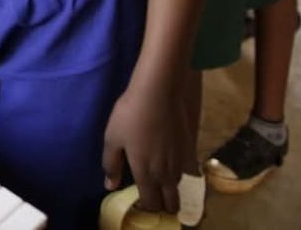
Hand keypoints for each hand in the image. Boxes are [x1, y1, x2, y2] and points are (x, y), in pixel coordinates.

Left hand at [102, 80, 187, 214]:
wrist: (159, 92)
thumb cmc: (131, 115)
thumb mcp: (112, 139)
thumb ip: (111, 165)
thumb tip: (110, 185)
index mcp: (147, 174)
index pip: (152, 204)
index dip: (146, 207)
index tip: (139, 202)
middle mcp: (167, 174)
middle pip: (171, 202)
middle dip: (162, 204)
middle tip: (151, 195)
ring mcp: (182, 162)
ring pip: (178, 185)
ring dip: (170, 187)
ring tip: (159, 178)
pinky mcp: (190, 148)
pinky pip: (190, 169)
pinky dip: (184, 171)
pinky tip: (175, 163)